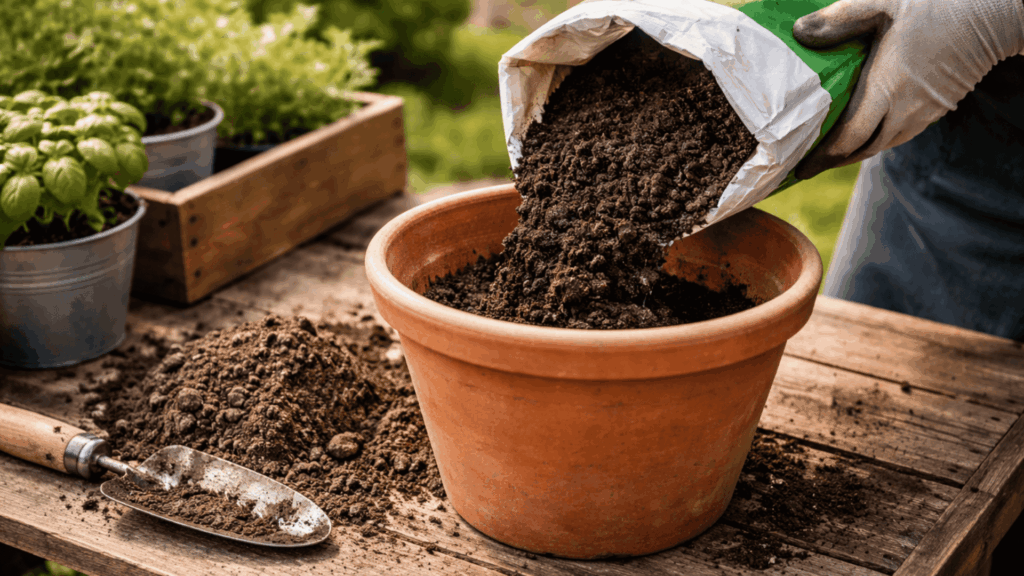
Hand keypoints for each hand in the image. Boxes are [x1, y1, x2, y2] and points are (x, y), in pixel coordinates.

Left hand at [792, 0, 1023, 178]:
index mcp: (886, 90)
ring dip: (857, 152)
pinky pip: (901, 133)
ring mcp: (925, 112)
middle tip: (809, 165)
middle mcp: (905, 110)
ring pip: (884, 145)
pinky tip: (866, 130)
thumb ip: (839, 19)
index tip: (800, 170)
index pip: (847, 140)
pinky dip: (878, 138)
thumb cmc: (937, 3)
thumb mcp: (880, 3)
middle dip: (834, 161)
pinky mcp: (939, 107)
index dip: (822, 159)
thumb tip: (798, 34)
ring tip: (832, 151)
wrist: (996, 9)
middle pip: (863, 150)